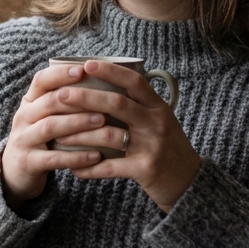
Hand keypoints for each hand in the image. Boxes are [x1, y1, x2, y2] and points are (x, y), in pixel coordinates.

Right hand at [0, 63, 110, 208]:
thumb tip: (102, 81)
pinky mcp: (28, 162)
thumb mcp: (45, 117)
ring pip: (50, 127)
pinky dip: (77, 156)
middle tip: (104, 100)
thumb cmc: (40, 139)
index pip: (41, 80)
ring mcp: (23, 140)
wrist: (14, 172)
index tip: (83, 69)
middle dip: (77, 99)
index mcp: (29, 102)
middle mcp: (23, 117)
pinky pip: (54, 158)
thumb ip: (64, 102)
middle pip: (48, 102)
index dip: (60, 73)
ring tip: (102, 122)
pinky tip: (97, 155)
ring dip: (78, 123)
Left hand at [52, 60, 200, 211]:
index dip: (110, 71)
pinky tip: (73, 168)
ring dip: (79, 135)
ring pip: (108, 135)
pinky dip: (88, 168)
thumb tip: (106, 86)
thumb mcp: (161, 121)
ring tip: (58, 135)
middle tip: (60, 95)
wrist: (190, 183)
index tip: (87, 64)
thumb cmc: (168, 148)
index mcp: (158, 107)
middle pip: (116, 104)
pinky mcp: (145, 169)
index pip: (134, 81)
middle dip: (85, 97)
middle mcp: (156, 123)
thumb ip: (140, 105)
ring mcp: (151, 146)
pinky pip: (109, 167)